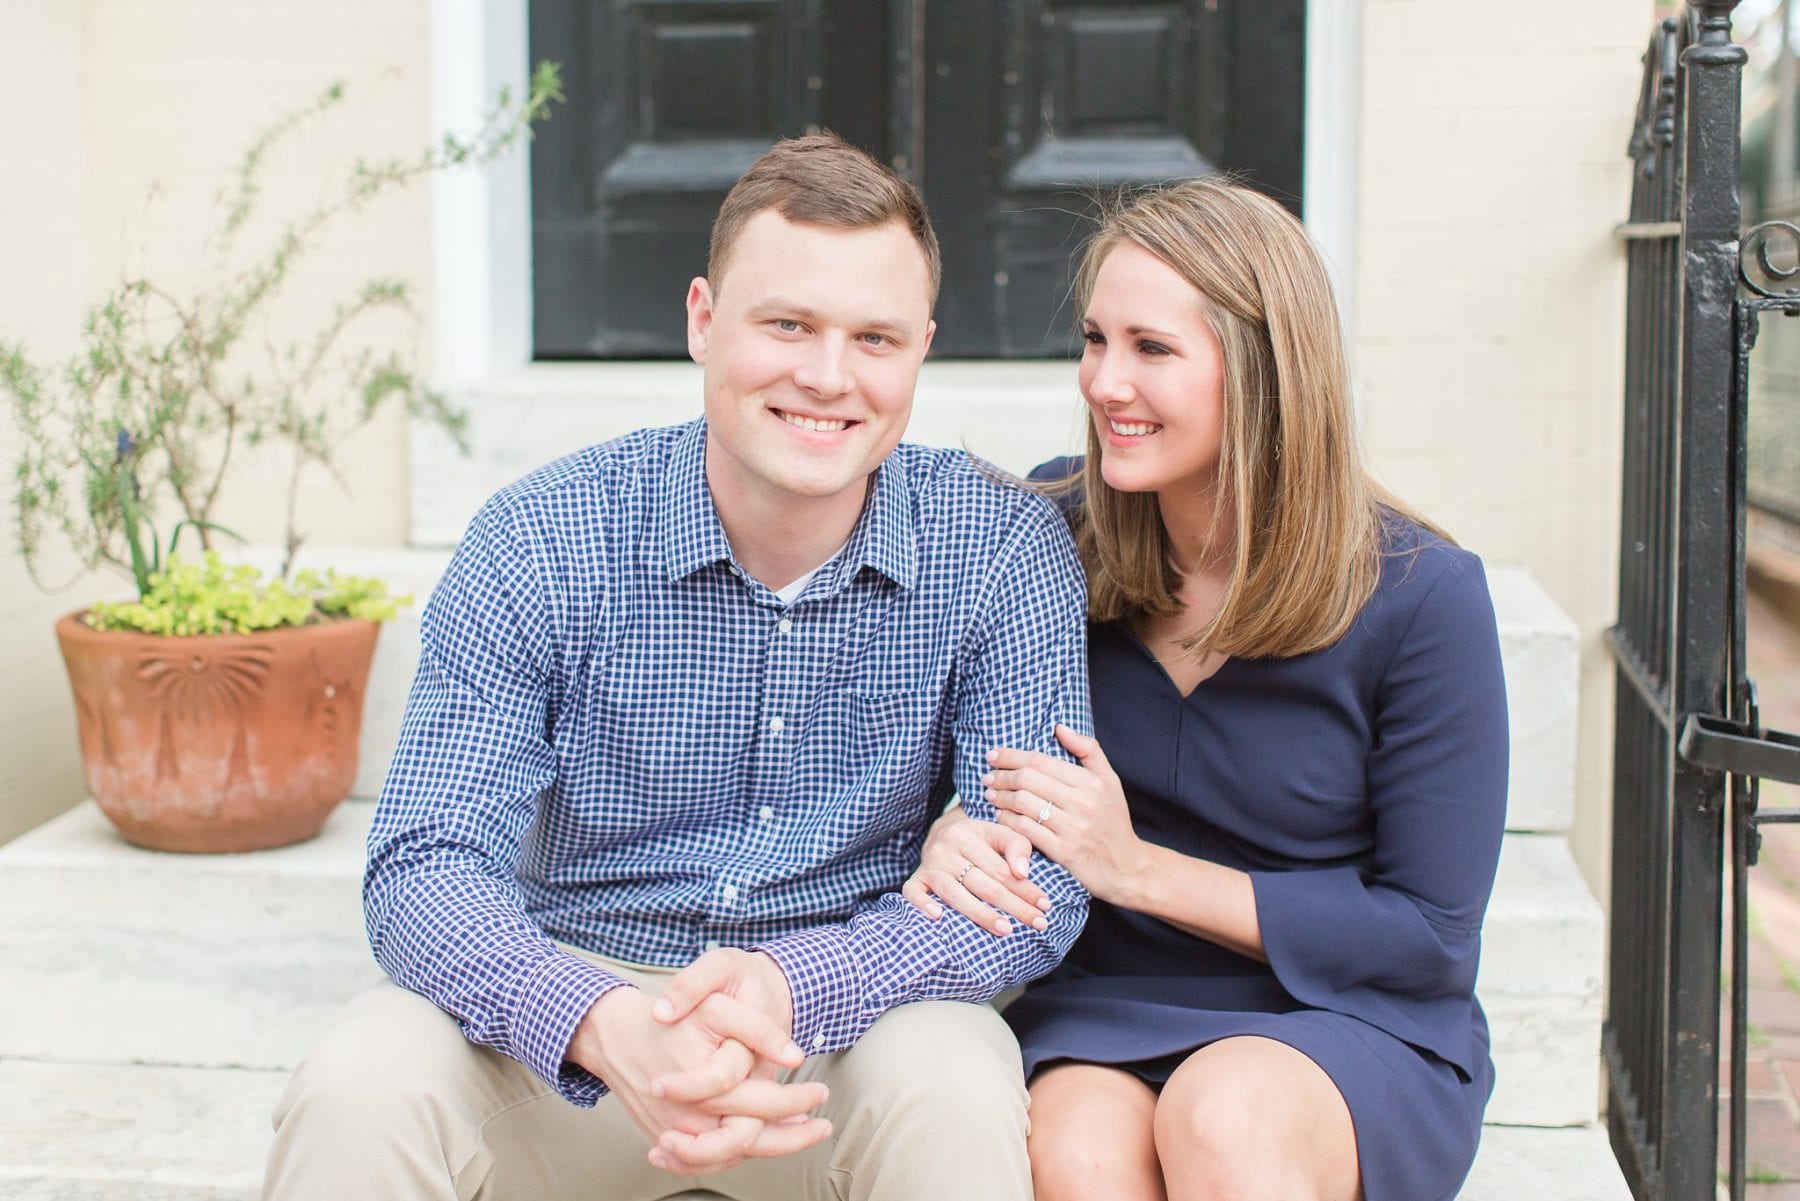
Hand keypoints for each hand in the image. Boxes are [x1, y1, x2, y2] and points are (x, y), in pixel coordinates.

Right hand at [565, 966, 824, 1175]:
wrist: (614, 1034)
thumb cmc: (669, 1017)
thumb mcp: (716, 1008)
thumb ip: (758, 1030)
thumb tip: (793, 1056)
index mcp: (708, 1089)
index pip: (764, 1108)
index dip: (797, 1102)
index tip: (822, 1094)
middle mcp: (691, 1121)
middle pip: (751, 1141)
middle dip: (792, 1137)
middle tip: (822, 1126)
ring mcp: (676, 1135)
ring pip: (731, 1154)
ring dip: (768, 1147)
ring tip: (798, 1133)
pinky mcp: (666, 1138)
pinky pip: (707, 1157)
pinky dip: (736, 1151)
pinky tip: (760, 1137)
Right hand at [900, 814, 1049, 935]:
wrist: (942, 832)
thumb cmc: (979, 839)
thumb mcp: (1000, 833)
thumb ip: (1017, 847)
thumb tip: (1022, 873)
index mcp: (969, 834)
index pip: (1002, 869)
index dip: (1026, 889)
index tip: (1045, 906)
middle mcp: (946, 849)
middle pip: (984, 884)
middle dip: (1014, 906)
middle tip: (1037, 923)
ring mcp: (929, 865)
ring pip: (954, 893)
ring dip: (980, 914)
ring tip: (1005, 929)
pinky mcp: (916, 878)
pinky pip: (913, 892)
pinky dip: (922, 904)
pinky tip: (938, 917)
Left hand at [983, 724, 1147, 903]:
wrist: (1127, 867)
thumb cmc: (1114, 821)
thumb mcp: (1110, 781)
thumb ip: (1088, 751)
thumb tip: (1059, 727)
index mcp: (1092, 782)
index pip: (1041, 761)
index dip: (1011, 756)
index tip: (993, 755)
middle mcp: (1083, 803)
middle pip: (1028, 780)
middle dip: (1001, 776)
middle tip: (988, 777)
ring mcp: (1073, 829)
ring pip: (1024, 804)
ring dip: (1000, 798)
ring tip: (990, 795)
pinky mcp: (1064, 852)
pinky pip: (1026, 830)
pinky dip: (1008, 821)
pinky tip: (1001, 816)